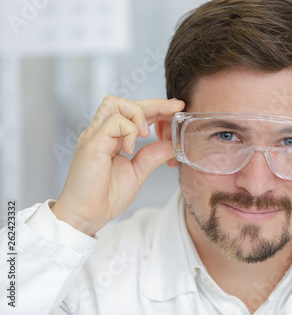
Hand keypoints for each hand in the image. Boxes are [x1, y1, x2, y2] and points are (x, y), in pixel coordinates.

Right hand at [51, 96, 183, 235]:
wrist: (86, 216)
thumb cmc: (105, 197)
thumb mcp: (137, 172)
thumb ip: (152, 156)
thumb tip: (171, 144)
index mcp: (111, 138)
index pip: (133, 112)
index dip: (155, 107)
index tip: (176, 108)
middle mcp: (101, 132)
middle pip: (126, 102)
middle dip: (154, 103)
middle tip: (174, 109)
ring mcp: (95, 135)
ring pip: (116, 103)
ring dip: (137, 114)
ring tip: (146, 134)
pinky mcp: (92, 143)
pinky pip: (114, 122)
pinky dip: (129, 131)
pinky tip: (131, 149)